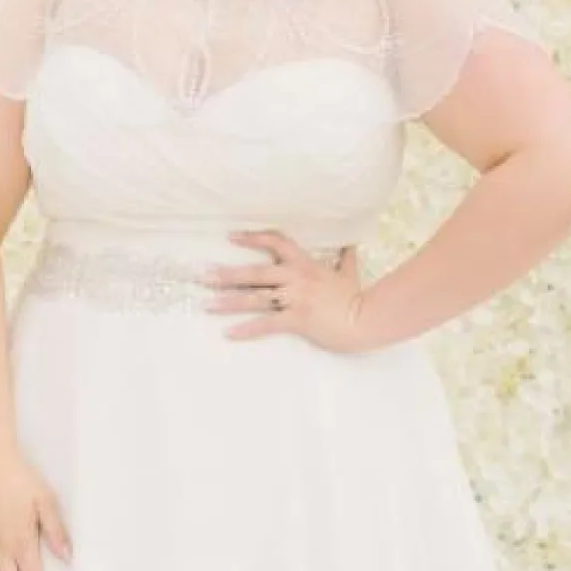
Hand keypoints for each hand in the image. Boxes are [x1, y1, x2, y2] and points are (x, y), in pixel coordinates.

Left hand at [201, 229, 374, 355]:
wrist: (367, 317)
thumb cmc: (357, 296)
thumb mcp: (349, 272)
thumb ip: (345, 257)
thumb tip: (350, 243)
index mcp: (305, 264)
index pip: (276, 242)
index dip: (253, 238)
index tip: (232, 237)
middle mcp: (296, 278)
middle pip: (255, 272)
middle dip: (227, 275)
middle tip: (203, 275)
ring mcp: (295, 298)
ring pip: (255, 298)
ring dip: (228, 301)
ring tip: (207, 303)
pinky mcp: (297, 319)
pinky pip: (267, 324)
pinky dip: (246, 329)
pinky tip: (229, 333)